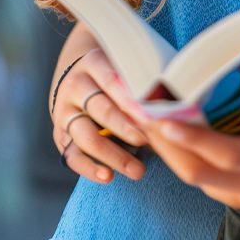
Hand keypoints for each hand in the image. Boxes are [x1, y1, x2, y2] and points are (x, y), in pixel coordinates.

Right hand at [50, 49, 150, 184]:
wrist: (78, 77)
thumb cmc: (116, 76)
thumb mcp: (125, 69)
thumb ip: (145, 83)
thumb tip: (178, 107)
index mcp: (93, 63)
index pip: (111, 81)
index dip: (131, 101)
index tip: (150, 117)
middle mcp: (75, 85)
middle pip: (100, 109)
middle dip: (126, 129)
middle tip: (149, 142)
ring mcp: (64, 111)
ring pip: (86, 136)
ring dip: (114, 155)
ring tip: (138, 171)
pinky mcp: (60, 135)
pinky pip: (72, 155)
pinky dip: (89, 168)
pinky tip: (108, 176)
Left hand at [138, 53, 239, 212]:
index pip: (225, 152)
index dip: (191, 137)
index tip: (163, 118)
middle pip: (197, 171)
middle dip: (165, 143)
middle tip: (140, 108)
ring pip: (199, 180)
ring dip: (172, 152)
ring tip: (149, 117)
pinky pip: (210, 183)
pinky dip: (189, 160)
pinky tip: (178, 135)